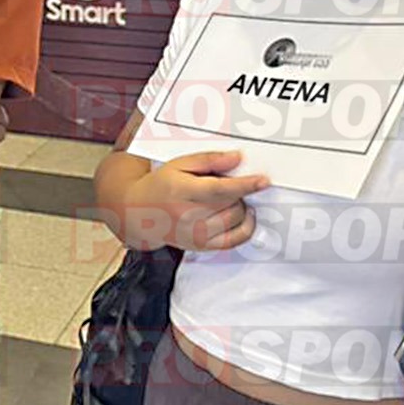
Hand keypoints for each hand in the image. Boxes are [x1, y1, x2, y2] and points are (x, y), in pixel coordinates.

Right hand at [116, 150, 269, 251]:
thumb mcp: (179, 164)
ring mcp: (195, 234)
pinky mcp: (201, 246)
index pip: (219, 190)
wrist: (140, 213)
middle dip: (238, 191)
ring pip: (236, 219)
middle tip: (226, 184)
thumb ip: (209, 160)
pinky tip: (243, 215)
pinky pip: (235, 240)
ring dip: (241, 206)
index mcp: (181, 191)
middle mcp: (188, 216)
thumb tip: (237, 159)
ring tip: (228, 199)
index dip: (244, 185)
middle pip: (231, 203)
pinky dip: (246, 227)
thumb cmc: (162, 186)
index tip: (263, 180)